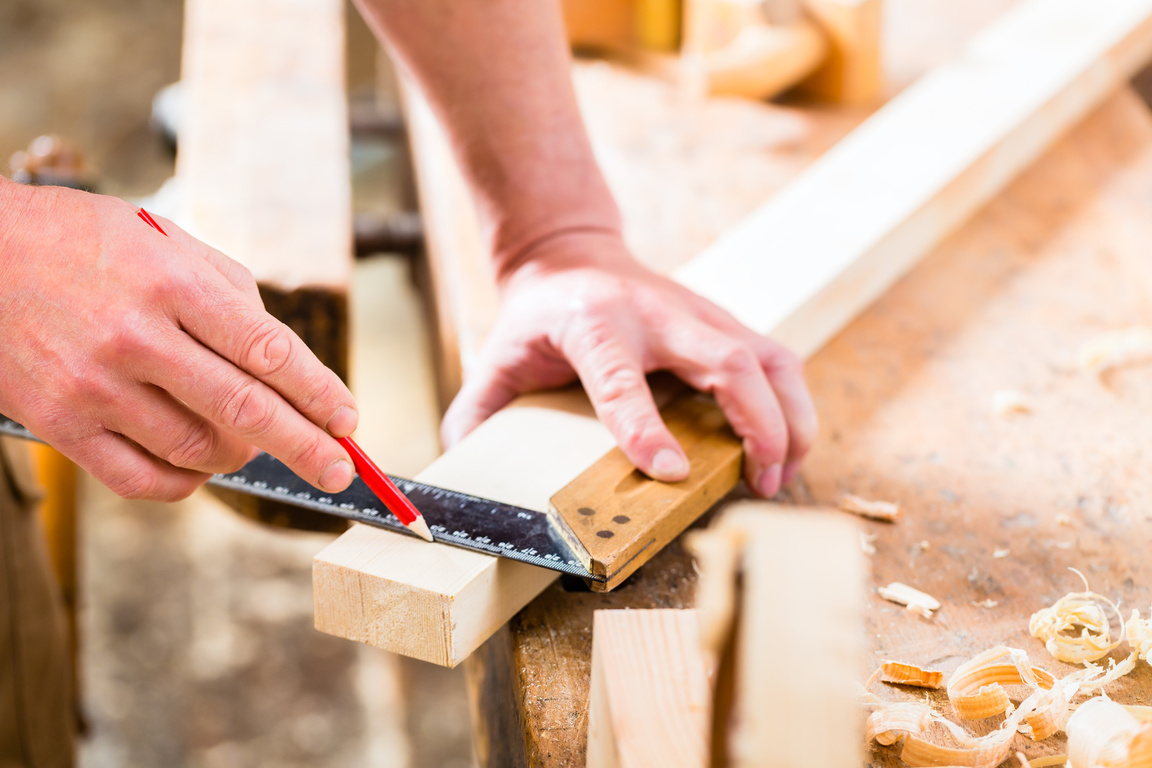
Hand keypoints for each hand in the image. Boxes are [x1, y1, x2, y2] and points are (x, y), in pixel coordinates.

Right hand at [0, 181, 358, 500]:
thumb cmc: (83, 242)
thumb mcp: (165, 239)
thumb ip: (230, 294)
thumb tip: (284, 359)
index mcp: (172, 282)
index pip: (269, 351)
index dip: (320, 393)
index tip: (349, 419)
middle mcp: (136, 336)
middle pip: (246, 410)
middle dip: (308, 447)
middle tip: (342, 471)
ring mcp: (94, 385)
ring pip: (199, 450)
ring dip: (241, 457)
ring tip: (251, 444)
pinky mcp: (59, 423)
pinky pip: (141, 479)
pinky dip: (186, 483)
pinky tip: (201, 466)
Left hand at [441, 232, 817, 496]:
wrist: (572, 252)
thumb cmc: (538, 315)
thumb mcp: (496, 357)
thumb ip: (478, 411)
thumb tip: (463, 468)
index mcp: (595, 326)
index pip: (623, 380)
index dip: (646, 428)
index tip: (671, 473)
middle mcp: (657, 315)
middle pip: (728, 363)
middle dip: (759, 426)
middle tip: (760, 482)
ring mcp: (699, 314)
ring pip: (770, 358)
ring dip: (791, 418)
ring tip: (785, 471)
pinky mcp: (723, 320)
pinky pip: (777, 359)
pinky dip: (793, 403)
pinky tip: (789, 443)